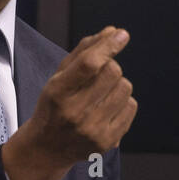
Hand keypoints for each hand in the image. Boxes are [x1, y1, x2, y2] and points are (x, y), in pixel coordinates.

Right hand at [1, 26, 136, 179]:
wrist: (47, 148)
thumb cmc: (54, 105)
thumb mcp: (58, 77)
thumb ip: (84, 52)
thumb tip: (112, 31)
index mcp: (57, 92)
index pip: (89, 64)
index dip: (108, 46)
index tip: (121, 34)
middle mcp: (74, 113)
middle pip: (112, 72)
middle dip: (111, 66)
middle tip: (100, 74)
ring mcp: (92, 130)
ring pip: (125, 88)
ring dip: (118, 84)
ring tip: (102, 93)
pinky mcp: (107, 142)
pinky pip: (131, 106)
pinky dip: (124, 102)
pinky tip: (107, 108)